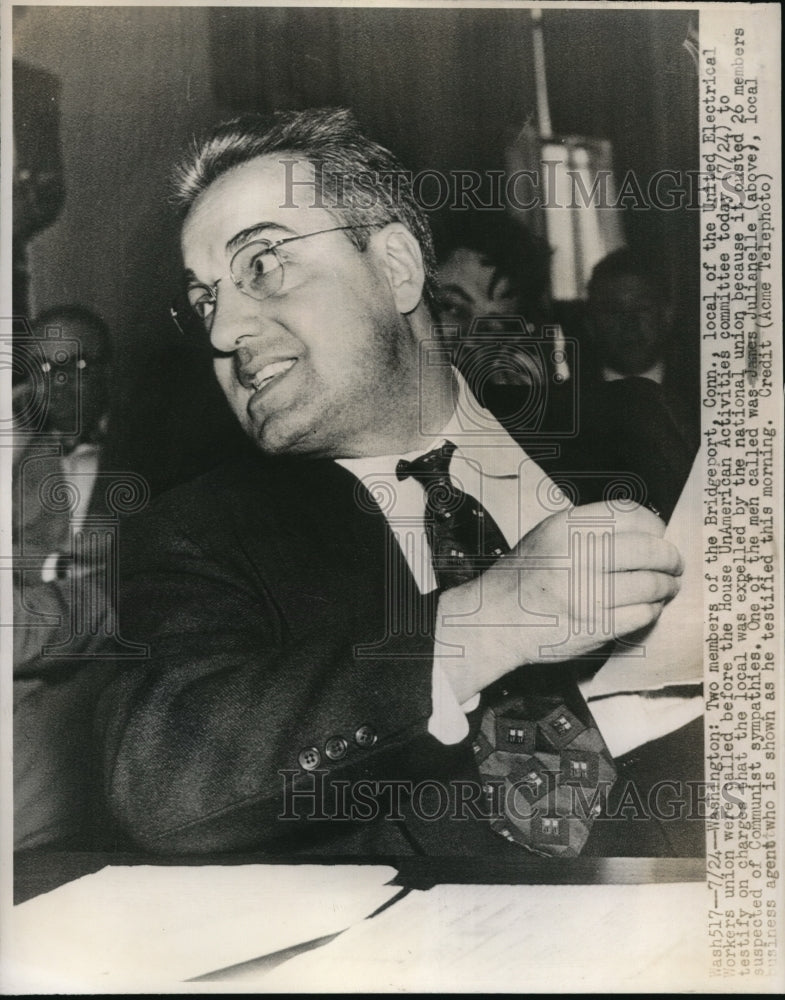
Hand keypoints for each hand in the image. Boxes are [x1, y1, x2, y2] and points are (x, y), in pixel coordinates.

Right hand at [435, 502, 682, 702]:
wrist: (494, 620)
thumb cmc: (525, 578)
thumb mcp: (548, 536)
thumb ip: (590, 528)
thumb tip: (647, 530)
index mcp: (565, 528)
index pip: (629, 514)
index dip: (653, 525)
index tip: (659, 534)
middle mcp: (576, 557)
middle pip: (648, 549)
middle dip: (670, 557)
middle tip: (675, 564)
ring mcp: (586, 594)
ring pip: (651, 584)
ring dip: (666, 586)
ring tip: (665, 587)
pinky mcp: (594, 627)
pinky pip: (642, 614)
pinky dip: (652, 609)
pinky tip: (647, 607)